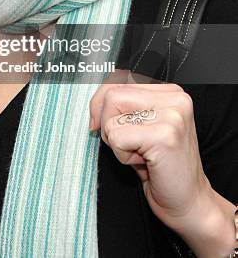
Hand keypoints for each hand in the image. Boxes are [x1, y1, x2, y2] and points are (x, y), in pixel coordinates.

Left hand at [89, 68, 211, 228]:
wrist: (188, 203)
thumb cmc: (160, 166)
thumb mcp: (141, 126)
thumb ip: (123, 106)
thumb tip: (93, 103)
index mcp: (170, 91)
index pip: (118, 80)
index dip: (101, 104)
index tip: (101, 124)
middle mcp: (175, 98)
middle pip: (111, 95)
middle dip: (107, 124)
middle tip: (128, 145)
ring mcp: (172, 115)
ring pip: (111, 117)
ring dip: (116, 142)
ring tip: (140, 153)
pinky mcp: (164, 136)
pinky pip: (116, 137)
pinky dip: (121, 156)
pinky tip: (144, 163)